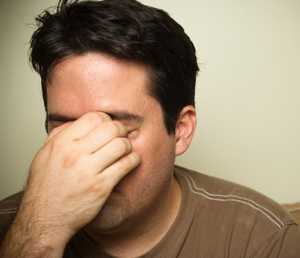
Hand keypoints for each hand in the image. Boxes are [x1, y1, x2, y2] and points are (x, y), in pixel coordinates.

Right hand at [0, 112, 140, 256]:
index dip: (106, 119)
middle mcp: (75, 154)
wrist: (45, 219)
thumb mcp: (44, 154)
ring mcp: (89, 171)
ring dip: (128, 146)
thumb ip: (59, 134)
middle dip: (121, 130)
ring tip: (125, 151)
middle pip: (111, 128)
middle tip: (120, 136)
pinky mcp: (101, 186)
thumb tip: (76, 121)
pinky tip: (130, 162)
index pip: (94, 117)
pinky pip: (126, 165)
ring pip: (121, 145)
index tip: (108, 127)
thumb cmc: (45, 187)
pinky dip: (133, 160)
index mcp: (62, 143)